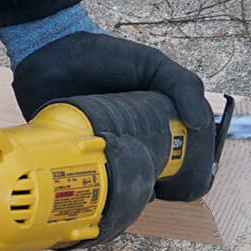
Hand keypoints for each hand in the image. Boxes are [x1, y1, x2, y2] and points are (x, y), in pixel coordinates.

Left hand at [9, 30, 216, 202]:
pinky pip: (98, 185)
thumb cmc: (104, 57)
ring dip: (137, 191)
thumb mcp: (152, 63)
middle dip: (166, 185)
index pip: (187, 152)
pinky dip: (105, 193)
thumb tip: (200, 126)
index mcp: (160, 119)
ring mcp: (111, 150)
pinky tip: (109, 191)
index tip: (190, 180)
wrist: (51, 58)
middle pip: (161, 174)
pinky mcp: (83, 158)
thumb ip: (184, 85)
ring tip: (135, 187)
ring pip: (132, 183)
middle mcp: (138, 138)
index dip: (194, 169)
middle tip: (162, 186)